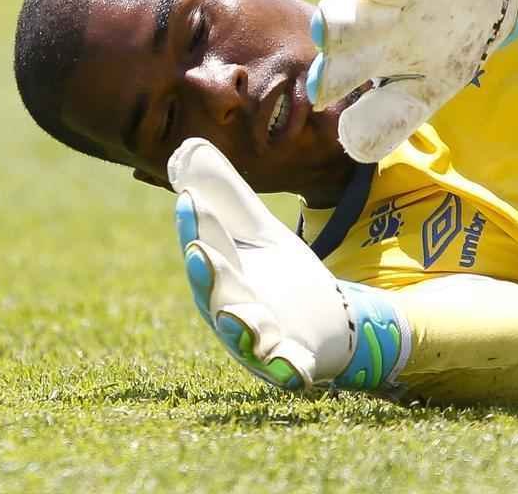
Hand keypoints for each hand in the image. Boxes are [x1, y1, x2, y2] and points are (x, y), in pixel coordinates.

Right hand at [169, 138, 353, 389]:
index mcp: (220, 274)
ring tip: (238, 314)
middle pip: (214, 292)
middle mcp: (229, 310)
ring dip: (239, 324)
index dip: (197, 227)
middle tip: (201, 253)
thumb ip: (227, 197)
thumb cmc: (280, 277)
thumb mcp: (259, 233)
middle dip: (208, 274)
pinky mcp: (291, 362)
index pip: (204, 245)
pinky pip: (284, 369)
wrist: (329, 323)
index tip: (192, 201)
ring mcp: (258, 340)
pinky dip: (285, 369)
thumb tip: (188, 149)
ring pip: (242, 334)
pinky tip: (290, 369)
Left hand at [307, 0, 517, 162]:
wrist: (478, 10)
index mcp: (361, 54)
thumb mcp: (417, 97)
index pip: (339, 67)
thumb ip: (387, 122)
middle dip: (337, 25)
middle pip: (345, 17)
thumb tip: (351, 143)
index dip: (330, 78)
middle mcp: (371, 15)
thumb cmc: (434, 56)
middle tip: (325, 31)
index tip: (321, 93)